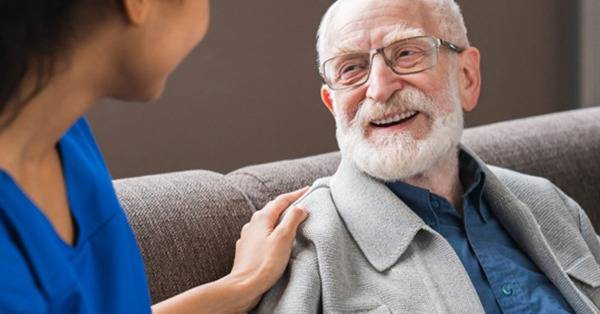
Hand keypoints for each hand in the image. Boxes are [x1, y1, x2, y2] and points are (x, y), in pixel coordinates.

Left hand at [228, 187, 308, 309]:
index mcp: (261, 218)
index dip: (296, 194)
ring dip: (279, 218)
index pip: (281, 200)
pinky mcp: (247, 249)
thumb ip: (293, 219)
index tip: (308, 189)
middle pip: (272, 209)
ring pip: (266, 222)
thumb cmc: (265, 263)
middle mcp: (252, 224)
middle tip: (301, 201)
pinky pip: (262, 234)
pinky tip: (275, 238)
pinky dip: (272, 231)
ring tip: (290, 219)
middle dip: (287, 204)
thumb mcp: (284, 238)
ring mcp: (248, 237)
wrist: (244, 286)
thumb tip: (301, 207)